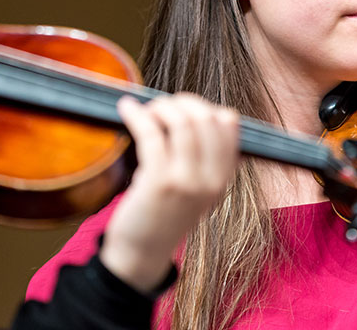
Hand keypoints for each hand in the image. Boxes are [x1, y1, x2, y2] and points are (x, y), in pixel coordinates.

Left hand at [99, 93, 239, 292]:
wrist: (142, 254)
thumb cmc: (164, 214)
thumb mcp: (199, 189)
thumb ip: (208, 158)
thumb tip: (212, 114)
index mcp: (223, 178)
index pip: (229, 124)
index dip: (204, 106)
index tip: (183, 107)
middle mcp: (210, 179)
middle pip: (205, 118)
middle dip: (181, 102)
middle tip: (161, 105)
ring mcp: (186, 182)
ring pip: (182, 123)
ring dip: (160, 107)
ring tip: (144, 109)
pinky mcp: (158, 183)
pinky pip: (151, 134)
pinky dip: (137, 115)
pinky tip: (126, 108)